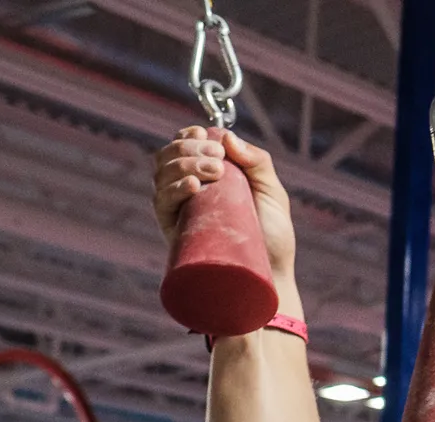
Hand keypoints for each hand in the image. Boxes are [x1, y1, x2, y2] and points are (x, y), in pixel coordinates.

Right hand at [151, 127, 296, 282]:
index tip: (208, 137)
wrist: (272, 273)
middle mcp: (188, 189)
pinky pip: (162, 203)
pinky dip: (174, 189)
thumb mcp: (272, 192)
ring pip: (161, 174)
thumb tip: (228, 137)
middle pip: (168, 155)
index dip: (189, 136)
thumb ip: (257, 162)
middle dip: (188, 148)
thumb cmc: (273, 234)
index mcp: (207, 176)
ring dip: (183, 165)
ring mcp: (179, 209)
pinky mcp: (174, 230)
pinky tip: (192, 186)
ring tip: (214, 172)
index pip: (184, 145)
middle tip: (218, 159)